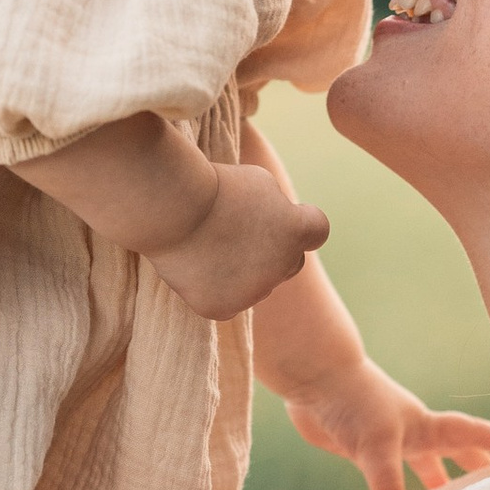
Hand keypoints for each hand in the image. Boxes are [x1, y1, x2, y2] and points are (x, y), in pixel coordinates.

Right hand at [145, 162, 330, 320]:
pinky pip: (227, 302)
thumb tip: (277, 222)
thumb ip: (277, 206)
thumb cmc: (215, 186)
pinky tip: (197, 267)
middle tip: (239, 232)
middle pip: (290, 263)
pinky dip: (215, 288)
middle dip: (274, 250)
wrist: (172, 208)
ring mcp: (253, 292)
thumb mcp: (259, 181)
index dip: (300, 222)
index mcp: (296, 232)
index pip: (316, 231)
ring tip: (209, 244)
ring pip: (256, 285)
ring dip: (243, 270)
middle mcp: (282, 267)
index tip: (283, 216)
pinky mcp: (221, 308)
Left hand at [280, 359, 489, 489]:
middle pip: (454, 454)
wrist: (314, 378)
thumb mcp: (377, 443)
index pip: (472, 436)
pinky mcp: (363, 451)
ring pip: (422, 467)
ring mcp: (389, 442)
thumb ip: (388, 481)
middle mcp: (414, 434)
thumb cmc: (355, 400)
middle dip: (475, 471)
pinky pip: (390, 478)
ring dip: (436, 485)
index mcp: (428, 427)